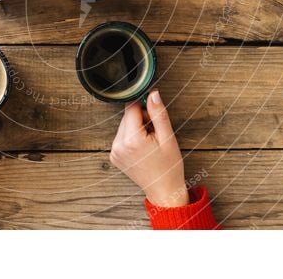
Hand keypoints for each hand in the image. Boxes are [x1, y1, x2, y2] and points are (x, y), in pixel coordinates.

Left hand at [109, 89, 188, 207]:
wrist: (164, 190)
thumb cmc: (168, 167)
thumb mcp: (168, 137)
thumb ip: (158, 113)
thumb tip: (152, 93)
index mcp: (131, 140)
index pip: (131, 107)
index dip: (144, 107)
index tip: (154, 113)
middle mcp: (118, 146)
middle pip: (126, 116)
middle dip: (141, 118)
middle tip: (155, 133)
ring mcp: (114, 152)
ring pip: (124, 125)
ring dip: (136, 128)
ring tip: (150, 142)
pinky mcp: (114, 156)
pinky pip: (121, 137)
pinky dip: (131, 137)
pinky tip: (142, 148)